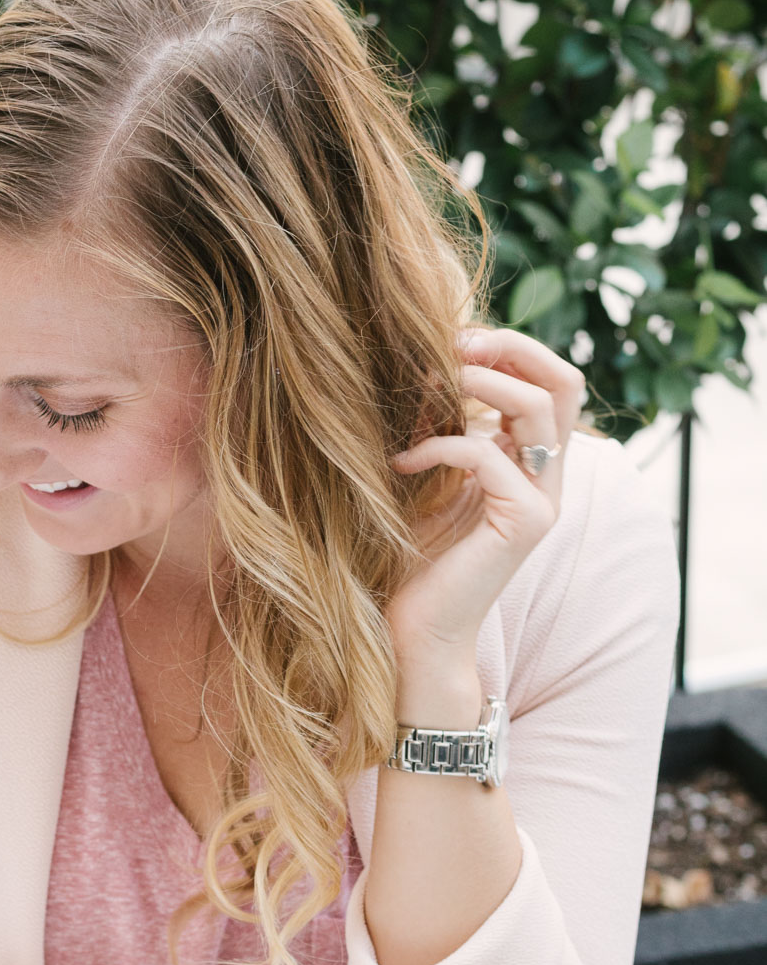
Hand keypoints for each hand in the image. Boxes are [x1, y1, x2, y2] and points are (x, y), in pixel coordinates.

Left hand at [386, 327, 588, 651]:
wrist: (413, 628)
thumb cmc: (410, 553)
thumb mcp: (430, 473)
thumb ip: (446, 425)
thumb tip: (428, 359)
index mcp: (530, 461)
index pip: (552, 379)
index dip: (511, 346)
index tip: (451, 337)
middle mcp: (548, 478)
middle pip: (563, 381)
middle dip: (508, 349)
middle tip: (449, 345)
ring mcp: (542, 501)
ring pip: (538, 408)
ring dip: (477, 385)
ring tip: (424, 389)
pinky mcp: (523, 524)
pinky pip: (488, 455)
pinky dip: (439, 445)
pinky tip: (401, 463)